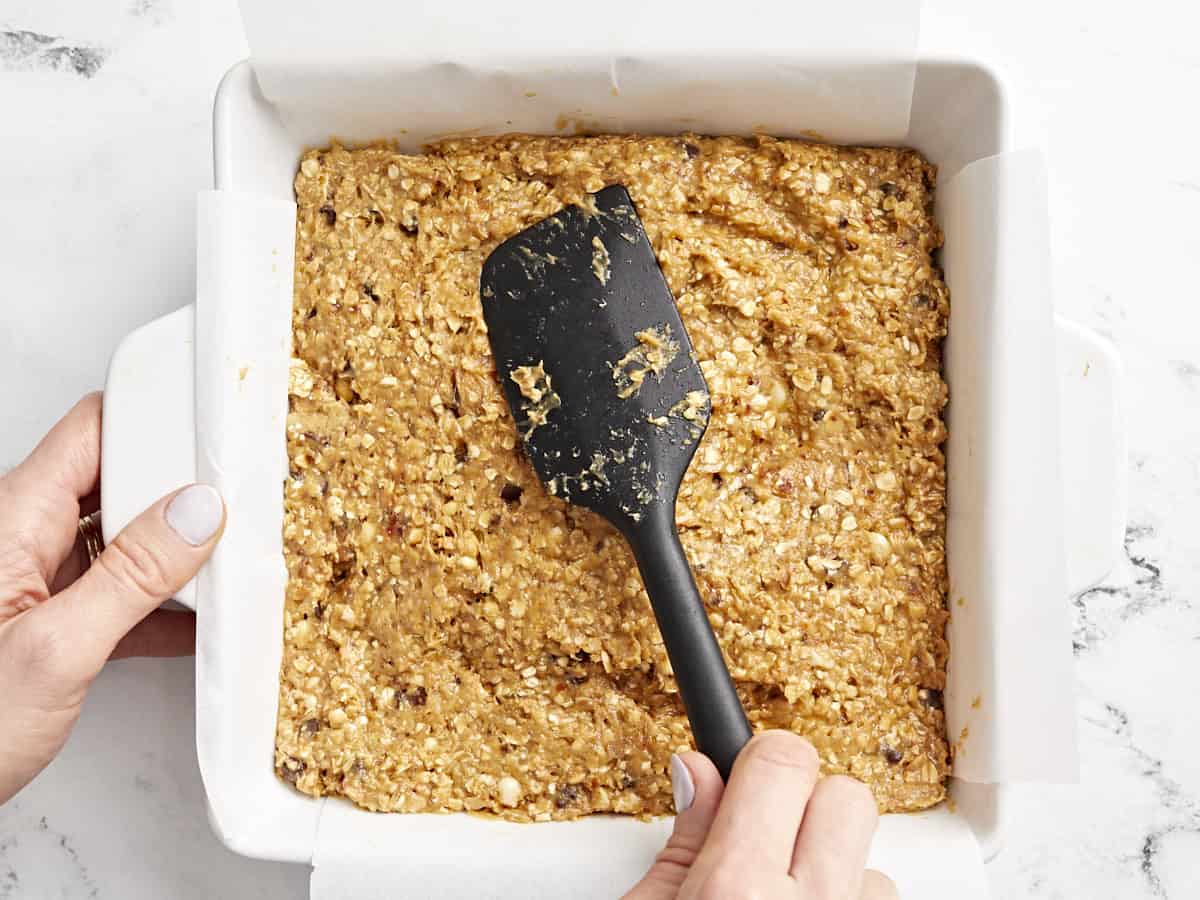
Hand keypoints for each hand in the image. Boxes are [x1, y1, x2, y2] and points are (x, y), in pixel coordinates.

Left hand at [0, 393, 224, 803]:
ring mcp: (35, 577)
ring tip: (230, 559)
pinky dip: (160, 601)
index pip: (96, 430)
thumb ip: (132, 577)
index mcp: (13, 518)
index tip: (217, 430)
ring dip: (175, 549)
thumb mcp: (55, 650)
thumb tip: (197, 512)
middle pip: (117, 476)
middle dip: (180, 487)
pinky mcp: (49, 619)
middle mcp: (22, 535)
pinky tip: (198, 621)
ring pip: (121, 534)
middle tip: (240, 501)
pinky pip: (116, 588)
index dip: (157, 419)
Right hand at [625, 731, 896, 899]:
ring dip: (831, 872)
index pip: (783, 760)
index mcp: (734, 890)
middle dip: (806, 805)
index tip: (745, 769)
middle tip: (763, 839)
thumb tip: (696, 770)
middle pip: (846, 798)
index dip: (761, 758)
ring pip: (872, 863)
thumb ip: (680, 845)